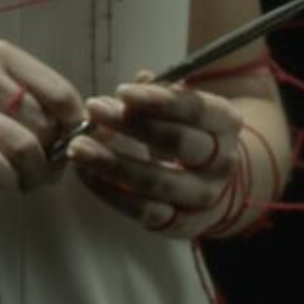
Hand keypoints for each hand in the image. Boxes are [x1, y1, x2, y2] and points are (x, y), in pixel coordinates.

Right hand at [0, 39, 86, 192]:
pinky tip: (4, 183)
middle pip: (43, 125)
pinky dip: (6, 181)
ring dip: (32, 176)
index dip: (75, 128)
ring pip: (22, 147)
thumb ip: (29, 100)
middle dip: (53, 159)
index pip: (60, 93)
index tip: (71, 146)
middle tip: (45, 174)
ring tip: (26, 182)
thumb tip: (79, 132)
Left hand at [68, 69, 246, 236]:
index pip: (196, 110)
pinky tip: (86, 174)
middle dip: (131, 126)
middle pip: (177, 143)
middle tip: (94, 111)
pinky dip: (110, 193)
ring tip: (78, 147)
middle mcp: (221, 162)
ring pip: (155, 182)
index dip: (158, 101)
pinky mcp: (179, 224)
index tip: (121, 91)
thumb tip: (140, 79)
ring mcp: (202, 197)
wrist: (214, 182)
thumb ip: (162, 93)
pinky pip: (142, 211)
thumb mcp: (184, 107)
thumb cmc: (190, 132)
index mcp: (225, 123)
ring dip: (112, 163)